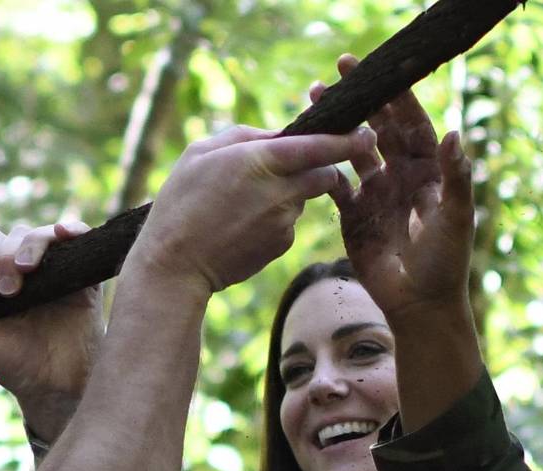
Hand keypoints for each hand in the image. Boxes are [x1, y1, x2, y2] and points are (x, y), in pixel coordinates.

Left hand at [0, 221, 102, 439]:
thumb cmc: (12, 364)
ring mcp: (56, 270)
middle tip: (8, 290)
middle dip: (5, 256)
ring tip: (27, 269)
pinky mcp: (84, 276)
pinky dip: (72, 229)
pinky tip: (63, 234)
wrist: (53, 385)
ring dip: (31, 244)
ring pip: (42, 234)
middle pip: (14, 235)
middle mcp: (27, 269)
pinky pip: (80, 239)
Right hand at [132, 124, 376, 296]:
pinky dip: (274, 218)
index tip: (366, 132)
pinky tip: (242, 224)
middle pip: (326, 173)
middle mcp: (282, 191)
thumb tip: (278, 135)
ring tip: (244, 202)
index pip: (324, 146)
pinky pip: (289, 222)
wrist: (175, 265)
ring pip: (304, 197)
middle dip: (320, 166)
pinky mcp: (282, 245)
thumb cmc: (180, 202)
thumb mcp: (201, 152)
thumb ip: (245, 136)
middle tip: (292, 166)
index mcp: (263, 160)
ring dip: (288, 193)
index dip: (350, 139)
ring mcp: (285, 222)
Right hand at [321, 54, 474, 325]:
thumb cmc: (445, 264)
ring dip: (336, 129)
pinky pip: (335, 186)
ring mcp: (375, 196)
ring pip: (352, 152)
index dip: (396, 96)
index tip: (378, 72)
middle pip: (379, 130)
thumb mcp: (456, 220)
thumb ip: (456, 178)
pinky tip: (305, 151)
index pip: (411, 124)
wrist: (419, 305)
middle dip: (361, 102)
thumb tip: (453, 134)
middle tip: (338, 74)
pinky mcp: (353, 217)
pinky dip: (322, 169)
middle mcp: (401, 177)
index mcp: (428, 172)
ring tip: (315, 103)